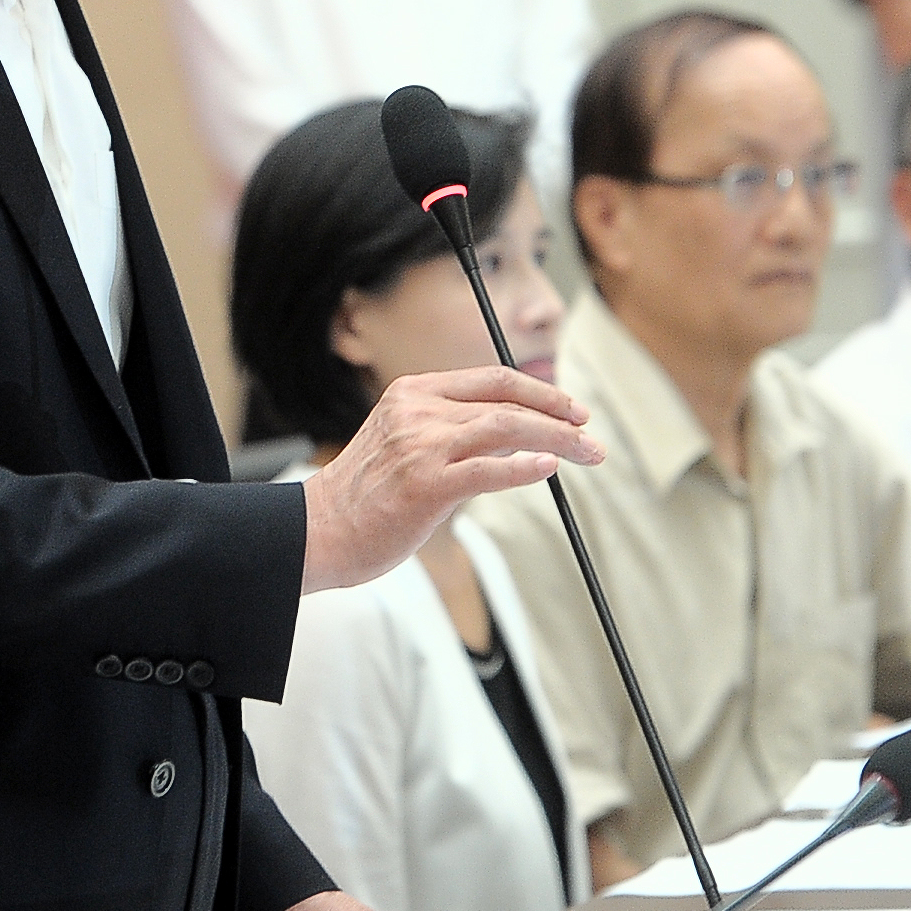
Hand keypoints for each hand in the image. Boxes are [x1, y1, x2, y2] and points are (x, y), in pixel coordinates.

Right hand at [301, 365, 598, 593]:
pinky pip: (488, 470)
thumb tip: (517, 435)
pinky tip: (549, 468)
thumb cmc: (364, 495)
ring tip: (587, 453)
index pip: (492, 379)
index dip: (539, 391)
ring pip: (505, 428)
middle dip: (559, 415)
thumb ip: (453, 431)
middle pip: (506, 401)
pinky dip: (524, 467)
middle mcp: (418, 412)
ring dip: (556, 439)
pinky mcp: (426, 485)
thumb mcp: (404, 442)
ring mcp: (421, 446)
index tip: (570, 409)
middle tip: (591, 435)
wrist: (319, 531)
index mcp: (412, 393)